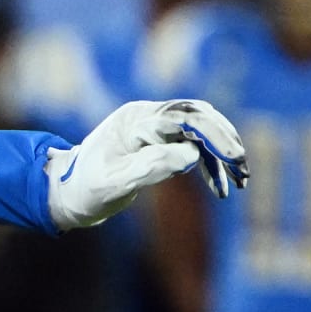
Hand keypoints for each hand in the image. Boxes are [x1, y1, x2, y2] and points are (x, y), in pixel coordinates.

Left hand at [46, 98, 246, 230]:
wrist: (68, 195)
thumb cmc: (85, 190)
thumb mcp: (113, 184)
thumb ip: (149, 168)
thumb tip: (190, 156)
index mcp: (134, 120)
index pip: (183, 118)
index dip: (212, 134)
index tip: (233, 156)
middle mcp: (147, 116)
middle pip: (198, 117)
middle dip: (224, 140)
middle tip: (243, 166)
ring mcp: (154, 128)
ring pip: (200, 132)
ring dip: (221, 154)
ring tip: (240, 181)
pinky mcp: (159, 143)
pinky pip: (192, 147)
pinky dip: (208, 166)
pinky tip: (221, 188)